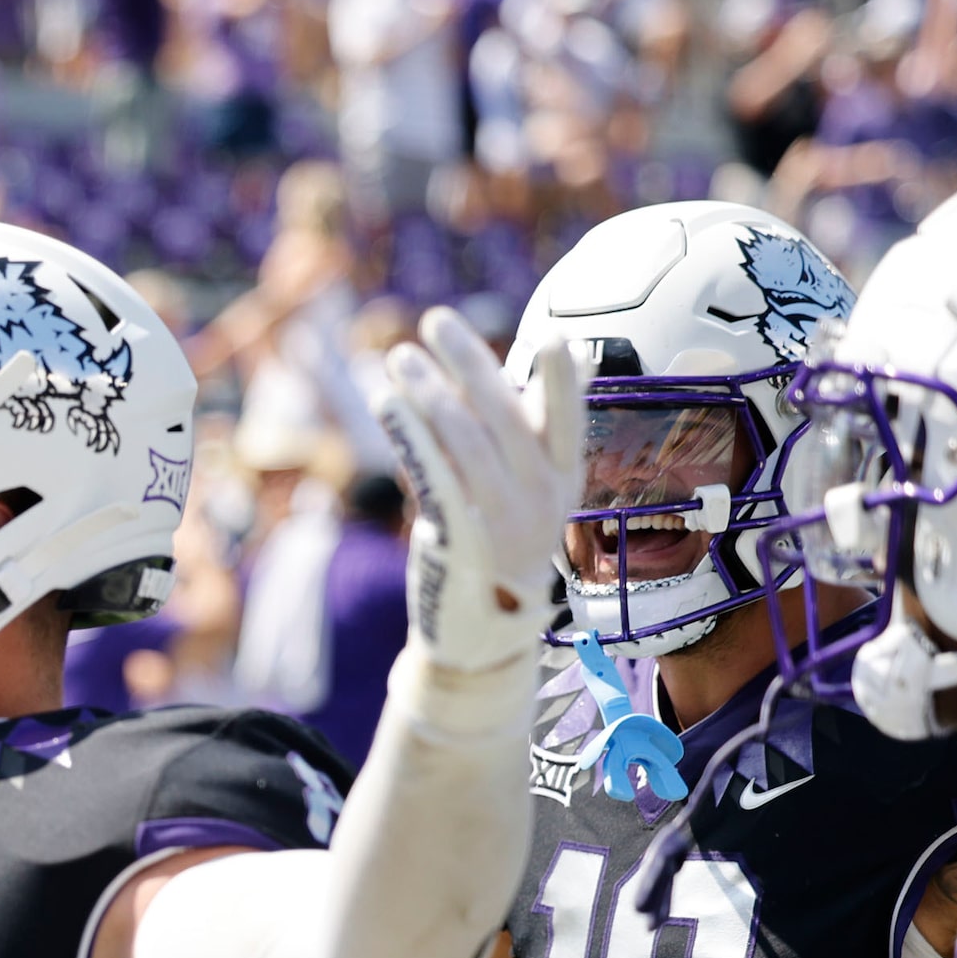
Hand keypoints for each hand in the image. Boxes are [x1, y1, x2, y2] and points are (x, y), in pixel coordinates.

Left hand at [373, 308, 581, 673]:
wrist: (482, 637)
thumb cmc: (501, 547)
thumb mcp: (527, 491)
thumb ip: (529, 430)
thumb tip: (556, 359)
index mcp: (563, 483)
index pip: (568, 424)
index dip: (563, 385)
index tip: (555, 340)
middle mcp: (540, 502)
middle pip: (505, 418)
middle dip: (470, 363)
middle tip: (436, 320)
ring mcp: (502, 525)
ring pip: (466, 441)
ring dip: (428, 392)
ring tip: (398, 357)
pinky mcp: (460, 542)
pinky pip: (434, 476)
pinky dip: (410, 433)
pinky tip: (389, 404)